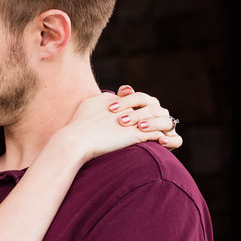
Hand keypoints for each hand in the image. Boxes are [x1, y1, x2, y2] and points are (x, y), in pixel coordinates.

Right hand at [61, 86, 179, 162]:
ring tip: (164, 131)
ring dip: (161, 124)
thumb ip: (101, 99)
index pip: (135, 98)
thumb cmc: (77, 126)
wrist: (75, 140)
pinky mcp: (136, 134)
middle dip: (155, 111)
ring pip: (156, 118)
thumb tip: (110, 97)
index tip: (141, 113)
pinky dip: (161, 137)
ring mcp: (132, 120)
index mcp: (115, 98)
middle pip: (150, 104)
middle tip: (158, 120)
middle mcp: (126, 106)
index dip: (140, 105)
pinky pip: (156, 134)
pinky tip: (163, 143)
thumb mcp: (88, 104)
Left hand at [110, 85, 181, 149]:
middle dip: (137, 114)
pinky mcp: (173, 141)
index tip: (111, 108)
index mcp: (149, 104)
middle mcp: (160, 114)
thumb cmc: (123, 128)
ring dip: (154, 124)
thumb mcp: (121, 114)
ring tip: (140, 127)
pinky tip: (160, 140)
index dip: (127, 101)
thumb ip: (123, 100)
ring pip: (166, 122)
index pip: (141, 98)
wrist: (129, 147)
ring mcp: (168, 128)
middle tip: (122, 120)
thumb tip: (126, 89)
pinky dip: (170, 140)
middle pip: (153, 109)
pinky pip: (177, 140)